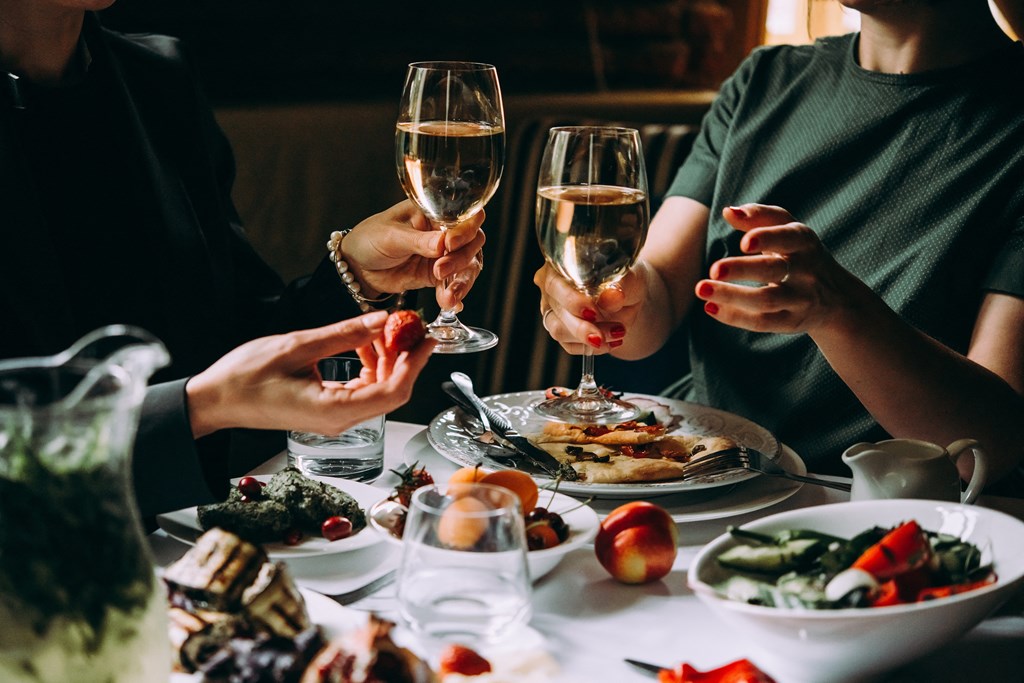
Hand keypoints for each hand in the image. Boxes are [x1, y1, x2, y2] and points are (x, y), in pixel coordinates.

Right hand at [185, 311, 435, 437]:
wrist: (214, 401)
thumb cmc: (244, 377)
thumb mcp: (297, 345)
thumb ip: (344, 334)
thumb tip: (381, 319)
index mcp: (333, 411)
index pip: (393, 391)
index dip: (415, 364)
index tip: (427, 338)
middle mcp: (339, 421)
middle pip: (392, 393)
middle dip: (405, 359)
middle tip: (409, 327)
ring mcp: (334, 419)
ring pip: (379, 391)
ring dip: (386, 361)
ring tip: (381, 329)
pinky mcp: (328, 412)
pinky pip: (362, 391)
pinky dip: (370, 367)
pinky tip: (364, 344)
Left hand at [340, 200, 485, 309]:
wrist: (357, 267)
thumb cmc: (370, 239)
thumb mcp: (391, 236)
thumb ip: (418, 241)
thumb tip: (444, 244)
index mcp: (434, 212)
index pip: (464, 216)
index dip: (465, 229)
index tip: (450, 244)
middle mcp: (444, 232)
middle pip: (473, 242)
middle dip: (462, 259)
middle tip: (440, 271)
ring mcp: (443, 255)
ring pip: (468, 265)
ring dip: (462, 281)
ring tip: (448, 297)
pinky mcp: (438, 276)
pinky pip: (454, 284)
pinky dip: (455, 295)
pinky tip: (451, 304)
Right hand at [533, 263, 644, 354]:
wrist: (630, 297)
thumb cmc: (627, 280)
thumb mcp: (632, 278)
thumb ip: (622, 285)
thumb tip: (611, 298)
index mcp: (562, 264)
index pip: (555, 283)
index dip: (571, 300)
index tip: (593, 312)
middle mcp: (552, 287)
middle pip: (555, 310)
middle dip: (580, 327)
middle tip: (605, 334)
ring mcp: (553, 310)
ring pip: (559, 331)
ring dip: (589, 339)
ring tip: (618, 332)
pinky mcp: (561, 329)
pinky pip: (569, 345)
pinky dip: (591, 347)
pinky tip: (610, 340)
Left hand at [694, 204, 861, 333]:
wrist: (837, 298)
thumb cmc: (800, 254)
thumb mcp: (789, 231)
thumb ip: (760, 217)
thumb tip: (728, 211)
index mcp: (804, 242)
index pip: (789, 237)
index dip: (768, 238)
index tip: (744, 241)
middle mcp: (806, 271)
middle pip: (774, 270)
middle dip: (743, 269)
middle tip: (714, 269)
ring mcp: (800, 299)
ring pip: (766, 300)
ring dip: (731, 295)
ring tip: (701, 289)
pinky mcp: (791, 322)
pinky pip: (762, 322)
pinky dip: (735, 316)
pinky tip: (710, 307)